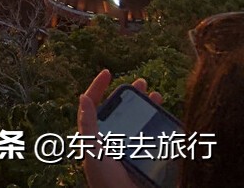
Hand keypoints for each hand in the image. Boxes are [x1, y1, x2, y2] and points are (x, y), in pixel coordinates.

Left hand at [77, 69, 163, 187]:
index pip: (94, 105)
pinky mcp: (144, 158)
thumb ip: (88, 126)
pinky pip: (152, 138)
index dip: (99, 87)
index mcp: (95, 135)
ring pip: (138, 121)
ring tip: (157, 97)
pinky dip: (158, 127)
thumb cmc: (104, 180)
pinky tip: (166, 120)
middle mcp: (111, 139)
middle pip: (120, 111)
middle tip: (141, 82)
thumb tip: (83, 97)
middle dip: (130, 95)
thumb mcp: (92, 151)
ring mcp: (128, 148)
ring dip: (147, 108)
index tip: (108, 72)